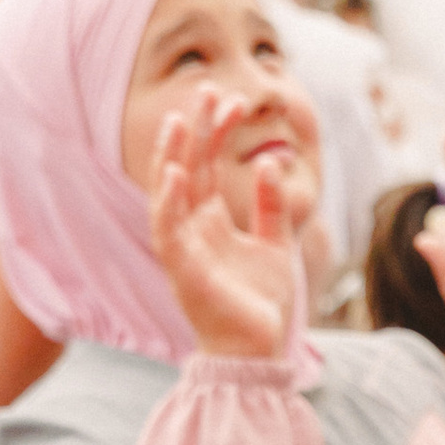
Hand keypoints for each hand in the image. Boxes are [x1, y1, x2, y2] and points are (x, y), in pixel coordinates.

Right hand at [148, 91, 300, 360]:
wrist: (260, 353)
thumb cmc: (262, 304)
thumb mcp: (275, 244)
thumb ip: (270, 206)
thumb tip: (267, 163)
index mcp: (210, 223)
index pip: (207, 166)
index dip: (217, 132)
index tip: (232, 100)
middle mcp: (191, 231)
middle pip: (189, 169)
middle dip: (197, 131)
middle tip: (208, 91)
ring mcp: (183, 250)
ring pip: (170, 194)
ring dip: (174, 157)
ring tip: (181, 122)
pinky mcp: (183, 273)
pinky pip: (169, 232)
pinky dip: (170, 203)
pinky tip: (177, 175)